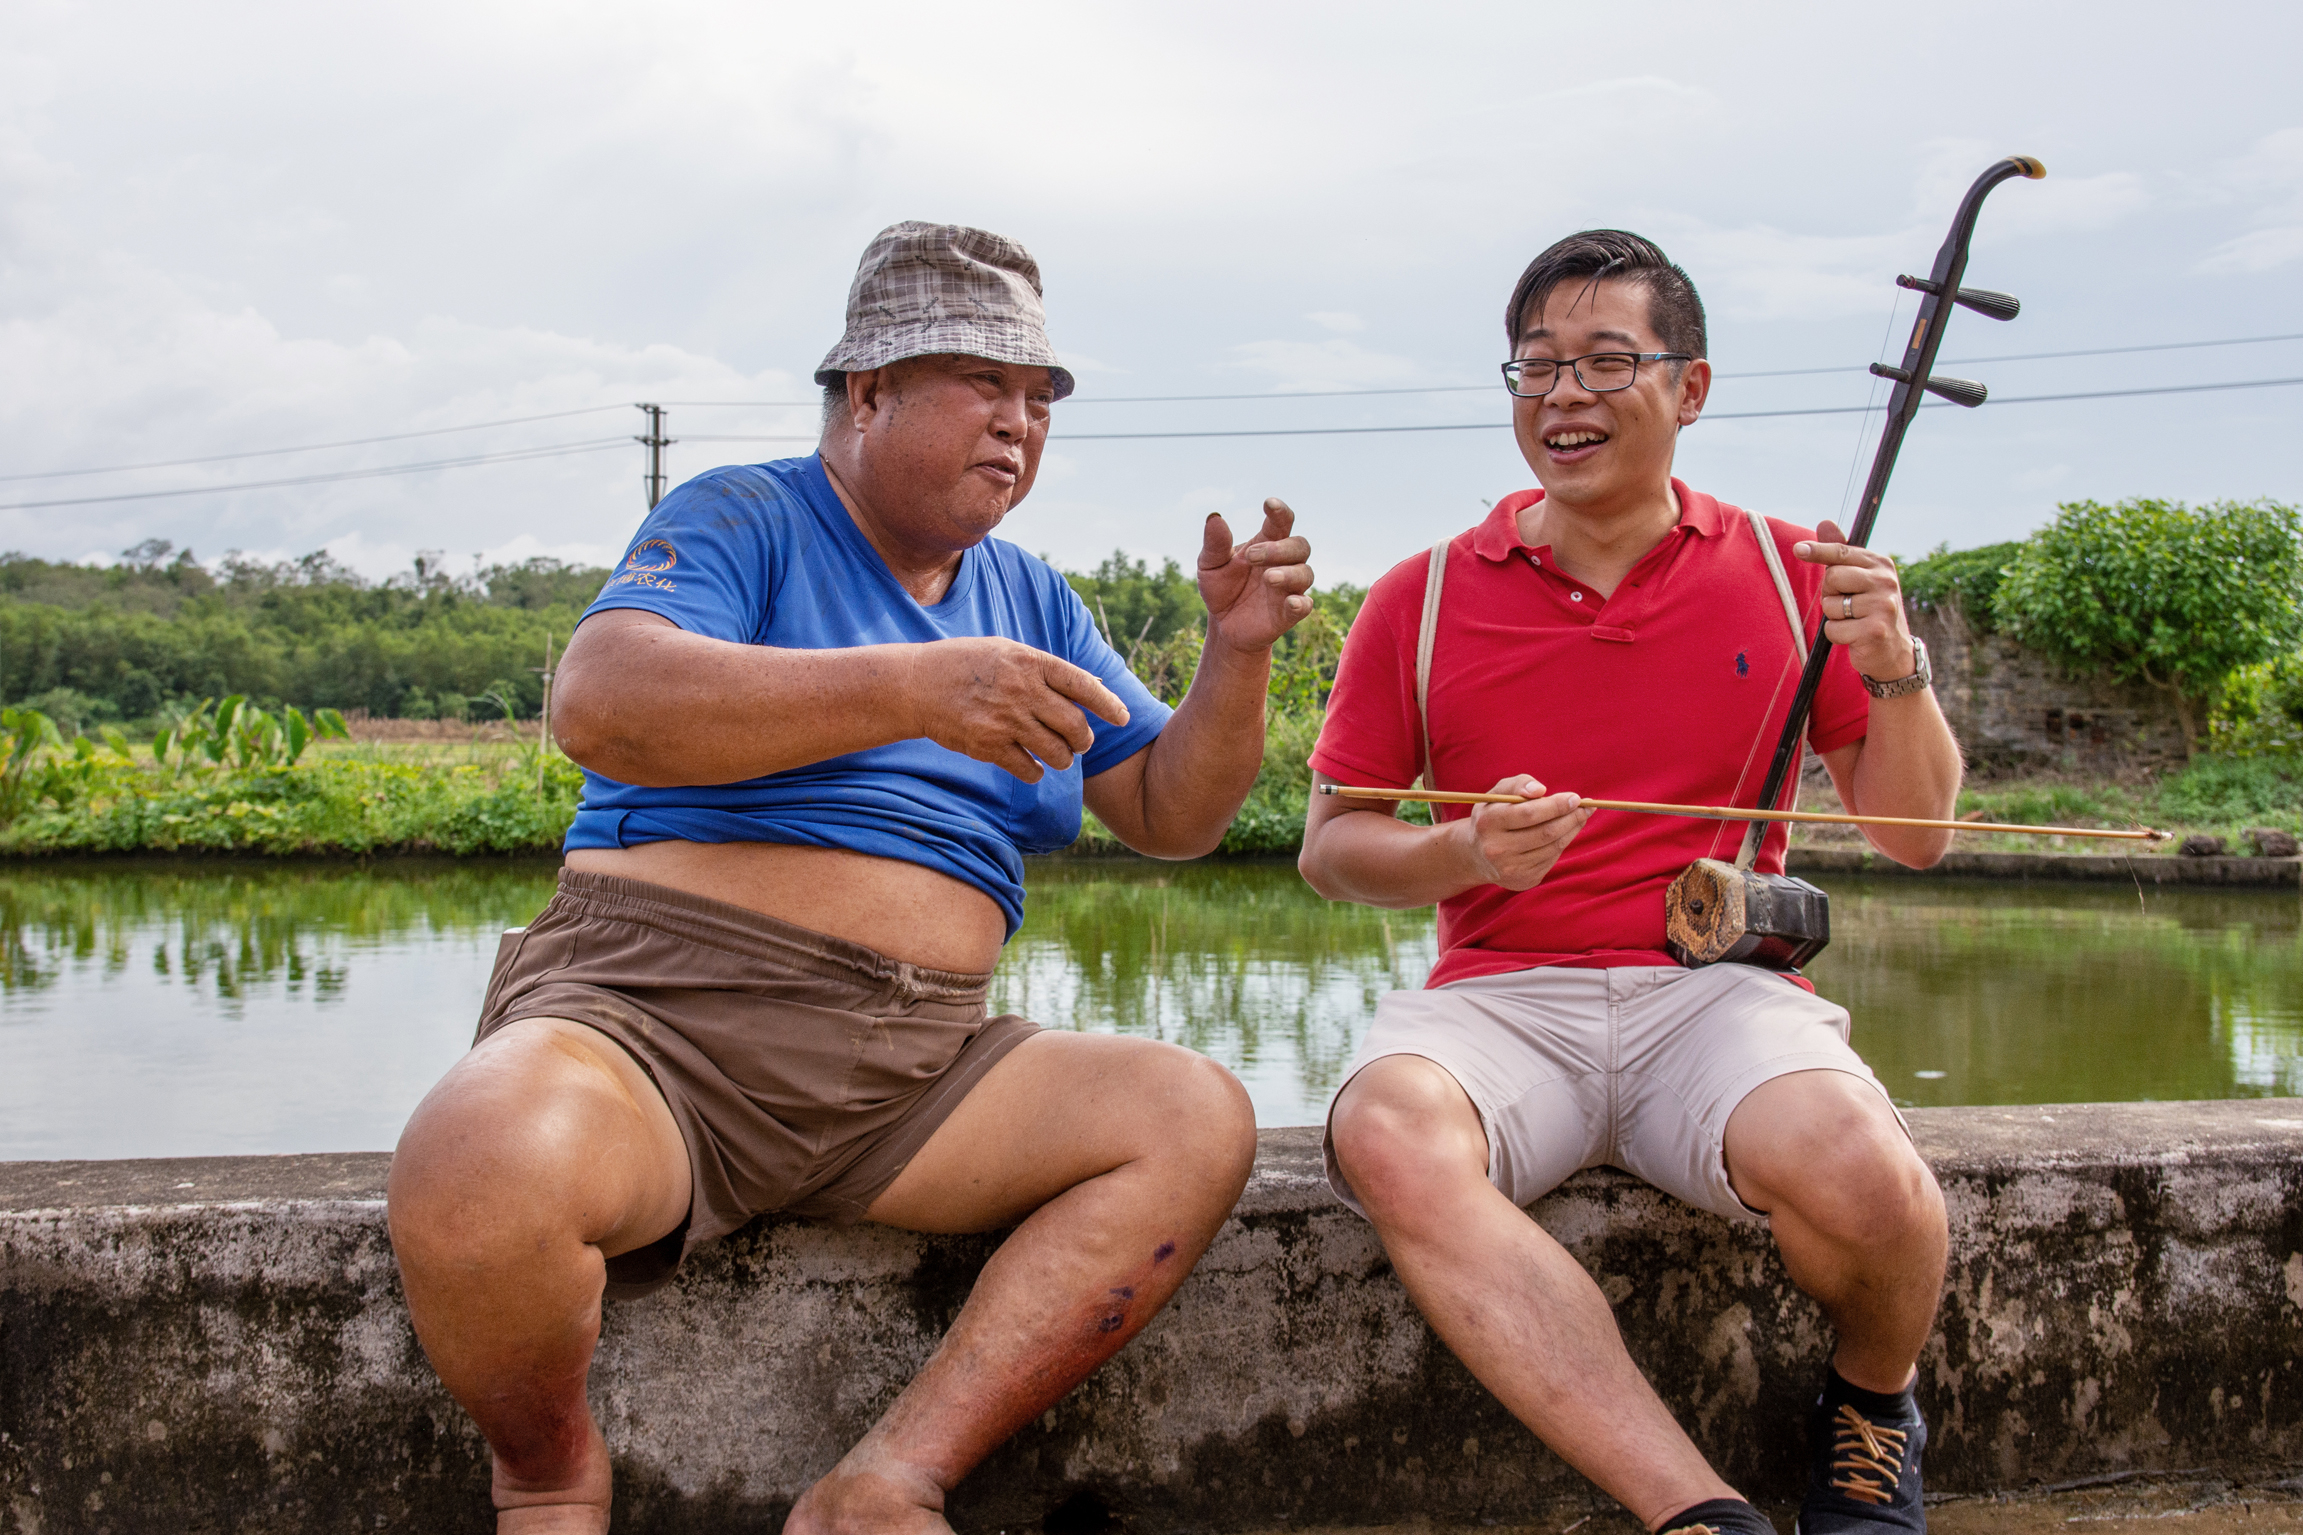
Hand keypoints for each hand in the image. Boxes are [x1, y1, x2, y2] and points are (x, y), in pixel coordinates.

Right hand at [908, 638, 1129, 782]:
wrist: (916, 684)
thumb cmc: (965, 665)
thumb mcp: (1006, 651)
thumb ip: (1044, 668)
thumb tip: (1089, 687)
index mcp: (1031, 662)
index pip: (1083, 685)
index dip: (1109, 704)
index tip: (1123, 718)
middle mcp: (1023, 691)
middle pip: (1076, 726)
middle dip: (1084, 739)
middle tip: (1080, 742)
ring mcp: (1006, 720)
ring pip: (1058, 753)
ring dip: (1063, 759)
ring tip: (1058, 756)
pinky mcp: (989, 746)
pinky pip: (1030, 769)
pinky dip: (1035, 772)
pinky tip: (1030, 766)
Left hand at [1197, 497, 1314, 653]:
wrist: (1222, 625)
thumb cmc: (1221, 588)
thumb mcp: (1209, 565)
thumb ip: (1214, 544)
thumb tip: (1214, 518)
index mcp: (1266, 544)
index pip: (1282, 522)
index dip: (1280, 512)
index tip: (1269, 504)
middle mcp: (1284, 563)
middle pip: (1299, 546)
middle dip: (1279, 548)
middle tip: (1251, 556)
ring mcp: (1289, 588)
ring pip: (1305, 573)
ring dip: (1289, 573)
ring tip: (1268, 577)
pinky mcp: (1289, 613)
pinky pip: (1305, 605)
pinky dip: (1301, 602)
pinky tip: (1291, 601)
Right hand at [1455, 774, 1590, 890]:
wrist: (1476, 855)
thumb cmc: (1492, 816)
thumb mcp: (1497, 794)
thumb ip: (1518, 784)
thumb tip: (1541, 790)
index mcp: (1488, 823)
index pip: (1528, 814)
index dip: (1556, 806)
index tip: (1575, 798)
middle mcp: (1497, 849)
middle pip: (1545, 832)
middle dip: (1571, 817)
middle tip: (1585, 807)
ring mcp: (1510, 868)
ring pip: (1553, 847)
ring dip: (1572, 830)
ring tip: (1580, 816)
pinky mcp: (1523, 881)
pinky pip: (1551, 859)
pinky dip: (1562, 843)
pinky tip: (1565, 832)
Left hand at [1795, 519, 1919, 684]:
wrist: (1893, 651)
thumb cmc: (1870, 610)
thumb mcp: (1859, 578)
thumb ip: (1841, 554)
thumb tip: (1825, 522)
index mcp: (1881, 564)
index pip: (1842, 553)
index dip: (1818, 551)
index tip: (1798, 549)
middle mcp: (1885, 581)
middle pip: (1833, 578)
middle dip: (1830, 594)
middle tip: (1847, 604)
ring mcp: (1882, 605)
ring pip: (1830, 606)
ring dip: (1834, 617)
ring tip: (1854, 621)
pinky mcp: (1875, 630)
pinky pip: (1833, 629)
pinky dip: (1837, 636)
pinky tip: (1855, 637)